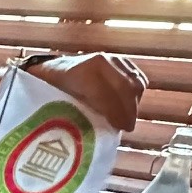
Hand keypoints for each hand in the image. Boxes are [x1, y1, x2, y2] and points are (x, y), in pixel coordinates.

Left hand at [32, 53, 148, 131]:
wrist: (55, 67)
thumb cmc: (53, 88)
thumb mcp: (57, 100)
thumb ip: (74, 113)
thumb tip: (90, 133)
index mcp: (82, 72)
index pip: (106, 94)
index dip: (116, 113)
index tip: (121, 128)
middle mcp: (100, 62)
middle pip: (126, 88)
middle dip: (129, 110)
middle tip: (128, 127)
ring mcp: (112, 59)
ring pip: (135, 82)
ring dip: (134, 103)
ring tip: (127, 119)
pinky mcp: (122, 61)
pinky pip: (138, 78)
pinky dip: (136, 94)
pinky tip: (130, 105)